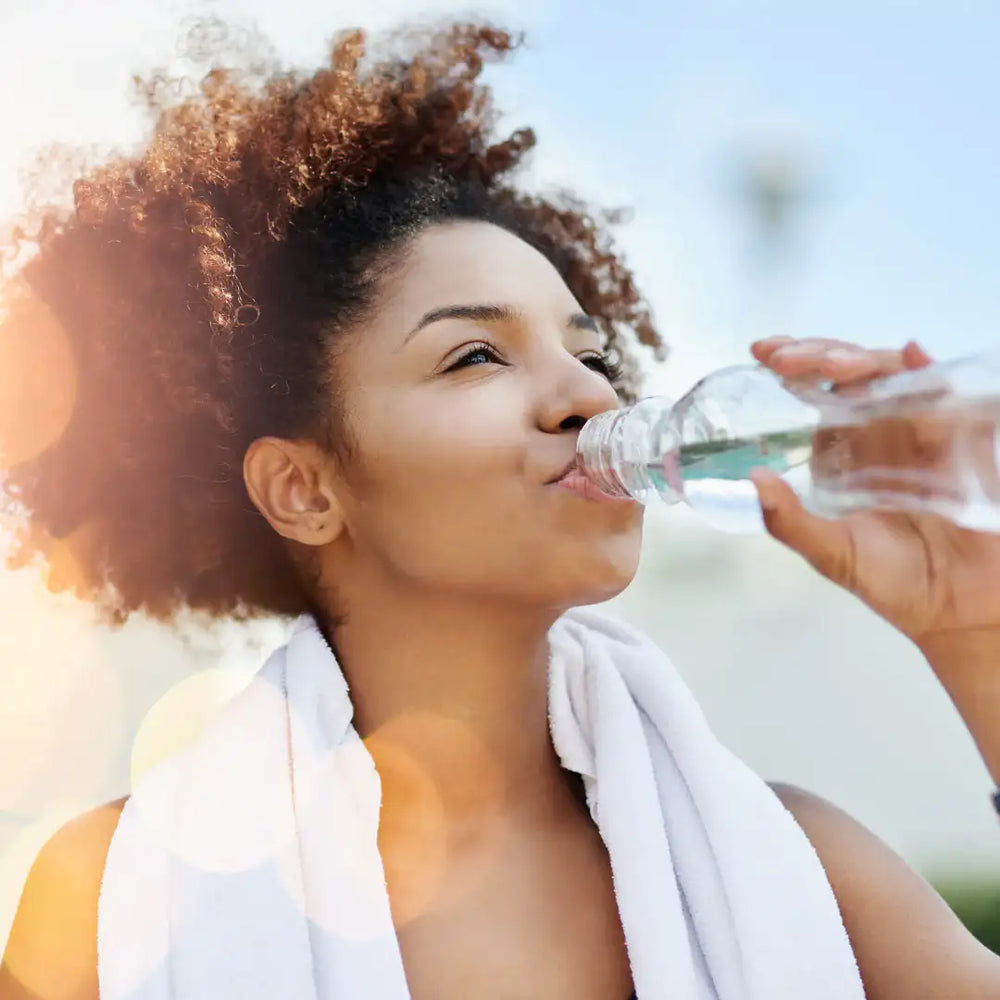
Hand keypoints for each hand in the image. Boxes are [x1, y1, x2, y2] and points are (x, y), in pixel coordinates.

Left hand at [749, 336, 999, 645]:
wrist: (957, 610)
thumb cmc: (894, 580)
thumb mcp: (830, 552)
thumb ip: (789, 520)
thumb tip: (753, 480)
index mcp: (846, 449)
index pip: (817, 393)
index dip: (793, 365)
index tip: (763, 353)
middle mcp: (882, 431)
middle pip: (852, 372)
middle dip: (819, 354)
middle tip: (787, 358)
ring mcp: (923, 430)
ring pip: (893, 373)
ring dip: (863, 361)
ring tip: (832, 367)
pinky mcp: (963, 439)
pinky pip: (950, 394)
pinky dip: (930, 371)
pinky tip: (911, 357)